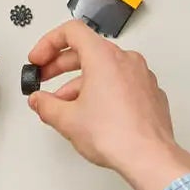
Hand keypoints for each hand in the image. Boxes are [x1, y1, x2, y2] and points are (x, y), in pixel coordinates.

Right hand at [24, 20, 189, 189]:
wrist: (149, 157)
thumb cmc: (116, 135)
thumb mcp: (67, 119)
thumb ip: (45, 105)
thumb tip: (38, 100)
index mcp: (104, 57)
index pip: (72, 32)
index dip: (48, 43)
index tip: (38, 59)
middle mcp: (126, 60)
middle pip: (87, 49)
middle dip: (60, 65)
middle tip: (44, 79)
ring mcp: (142, 76)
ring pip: (105, 69)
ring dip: (80, 82)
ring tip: (65, 106)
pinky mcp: (150, 93)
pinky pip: (121, 83)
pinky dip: (103, 91)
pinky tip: (92, 113)